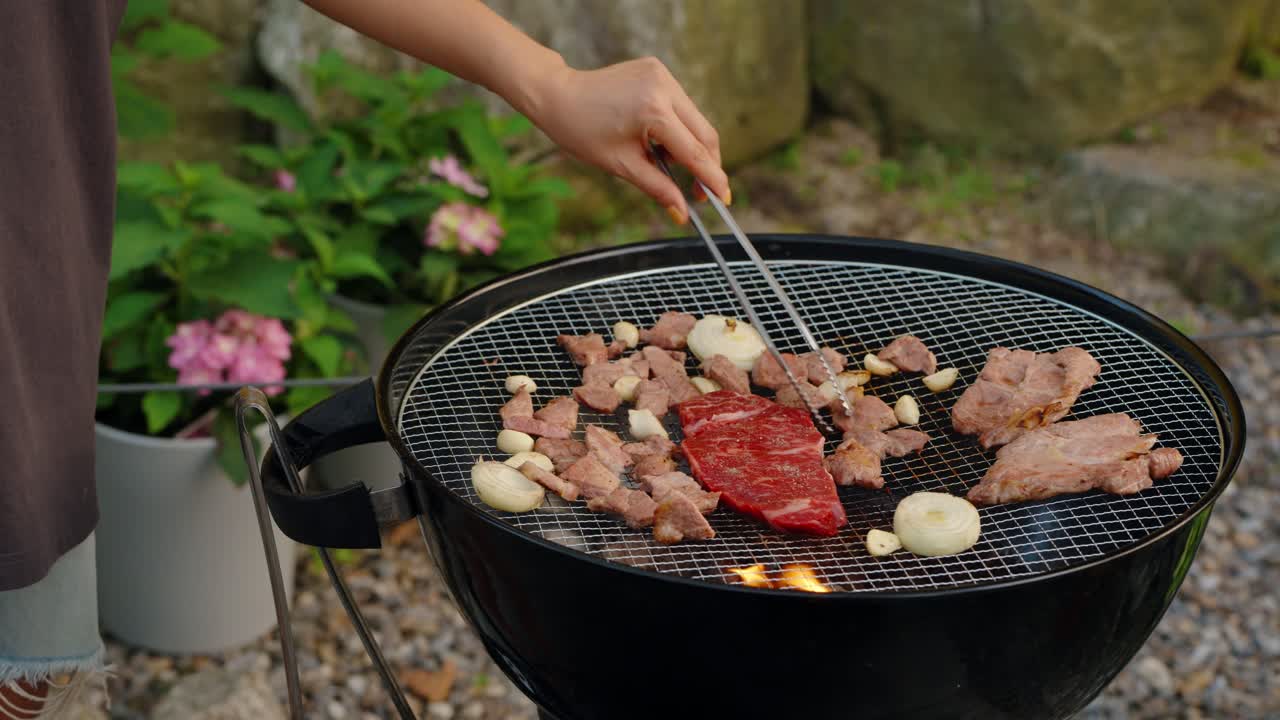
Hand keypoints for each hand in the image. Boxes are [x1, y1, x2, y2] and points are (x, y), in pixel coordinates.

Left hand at [524, 57, 729, 224]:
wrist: (558, 95)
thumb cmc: (581, 131)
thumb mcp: (622, 165)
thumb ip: (658, 188)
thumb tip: (682, 213)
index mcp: (653, 111)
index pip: (694, 152)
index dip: (712, 179)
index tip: (724, 199)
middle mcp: (663, 86)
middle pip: (704, 133)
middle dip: (707, 165)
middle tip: (701, 193)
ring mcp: (663, 74)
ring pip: (695, 119)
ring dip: (691, 146)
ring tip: (665, 163)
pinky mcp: (658, 69)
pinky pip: (681, 106)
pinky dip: (678, 127)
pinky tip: (658, 140)